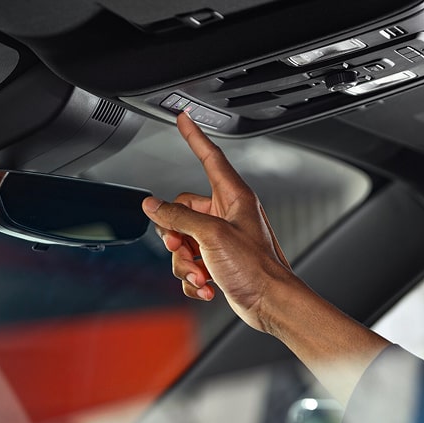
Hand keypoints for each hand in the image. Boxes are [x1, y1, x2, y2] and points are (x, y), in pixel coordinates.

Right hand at [142, 113, 292, 332]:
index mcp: (233, 198)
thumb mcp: (211, 235)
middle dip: (176, 235)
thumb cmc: (256, 268)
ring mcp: (221, 239)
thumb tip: (153, 206)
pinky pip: (190, 263)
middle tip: (182, 246)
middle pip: (182, 210)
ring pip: (182, 241)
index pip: (209, 157)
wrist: (270, 303)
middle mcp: (227, 215)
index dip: (194, 136)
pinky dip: (193, 277)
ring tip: (201, 274)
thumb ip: (178, 217)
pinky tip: (206, 286)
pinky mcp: (218, 262)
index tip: (183, 118)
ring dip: (184, 263)